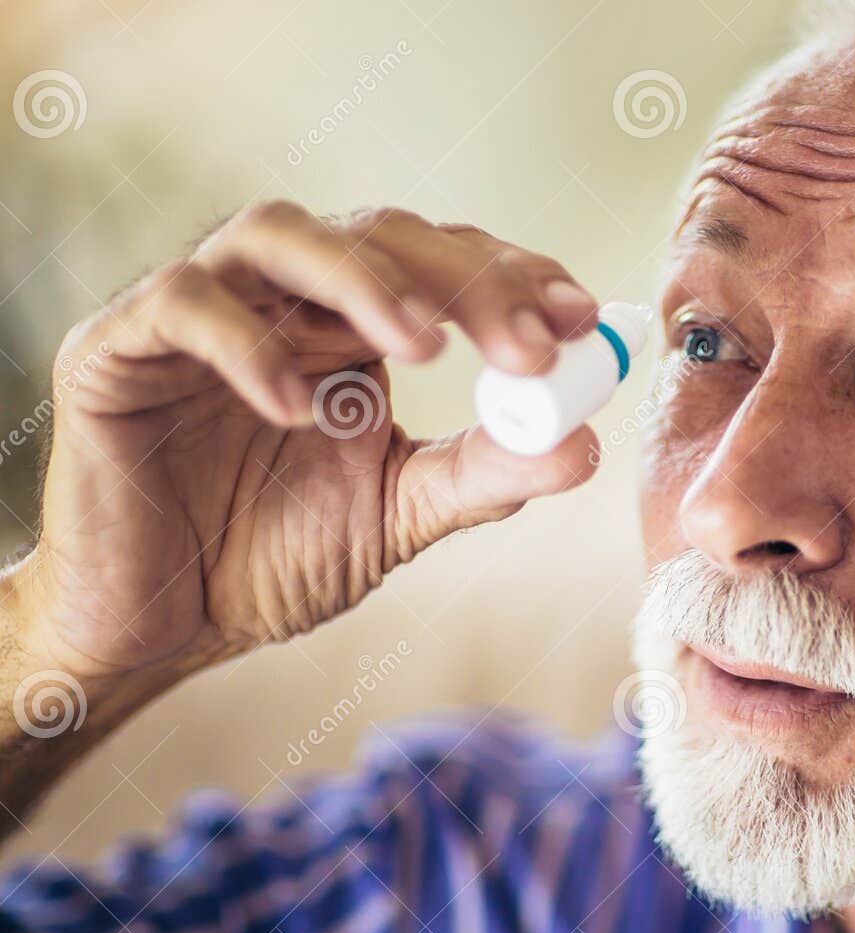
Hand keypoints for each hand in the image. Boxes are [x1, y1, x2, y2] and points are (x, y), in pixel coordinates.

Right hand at [15, 201, 602, 677]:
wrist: (163, 625)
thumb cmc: (272, 558)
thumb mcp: (398, 514)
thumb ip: (482, 475)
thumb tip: (583, 447)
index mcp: (353, 328)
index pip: (442, 264)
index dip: (512, 276)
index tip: (581, 317)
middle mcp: (284, 300)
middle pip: (381, 236)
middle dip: (466, 281)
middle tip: (529, 345)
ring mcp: (201, 312)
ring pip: (279, 233)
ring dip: (364, 280)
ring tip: (425, 346)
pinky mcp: (119, 346)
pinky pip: (182, 305)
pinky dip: (245, 343)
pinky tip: (297, 405)